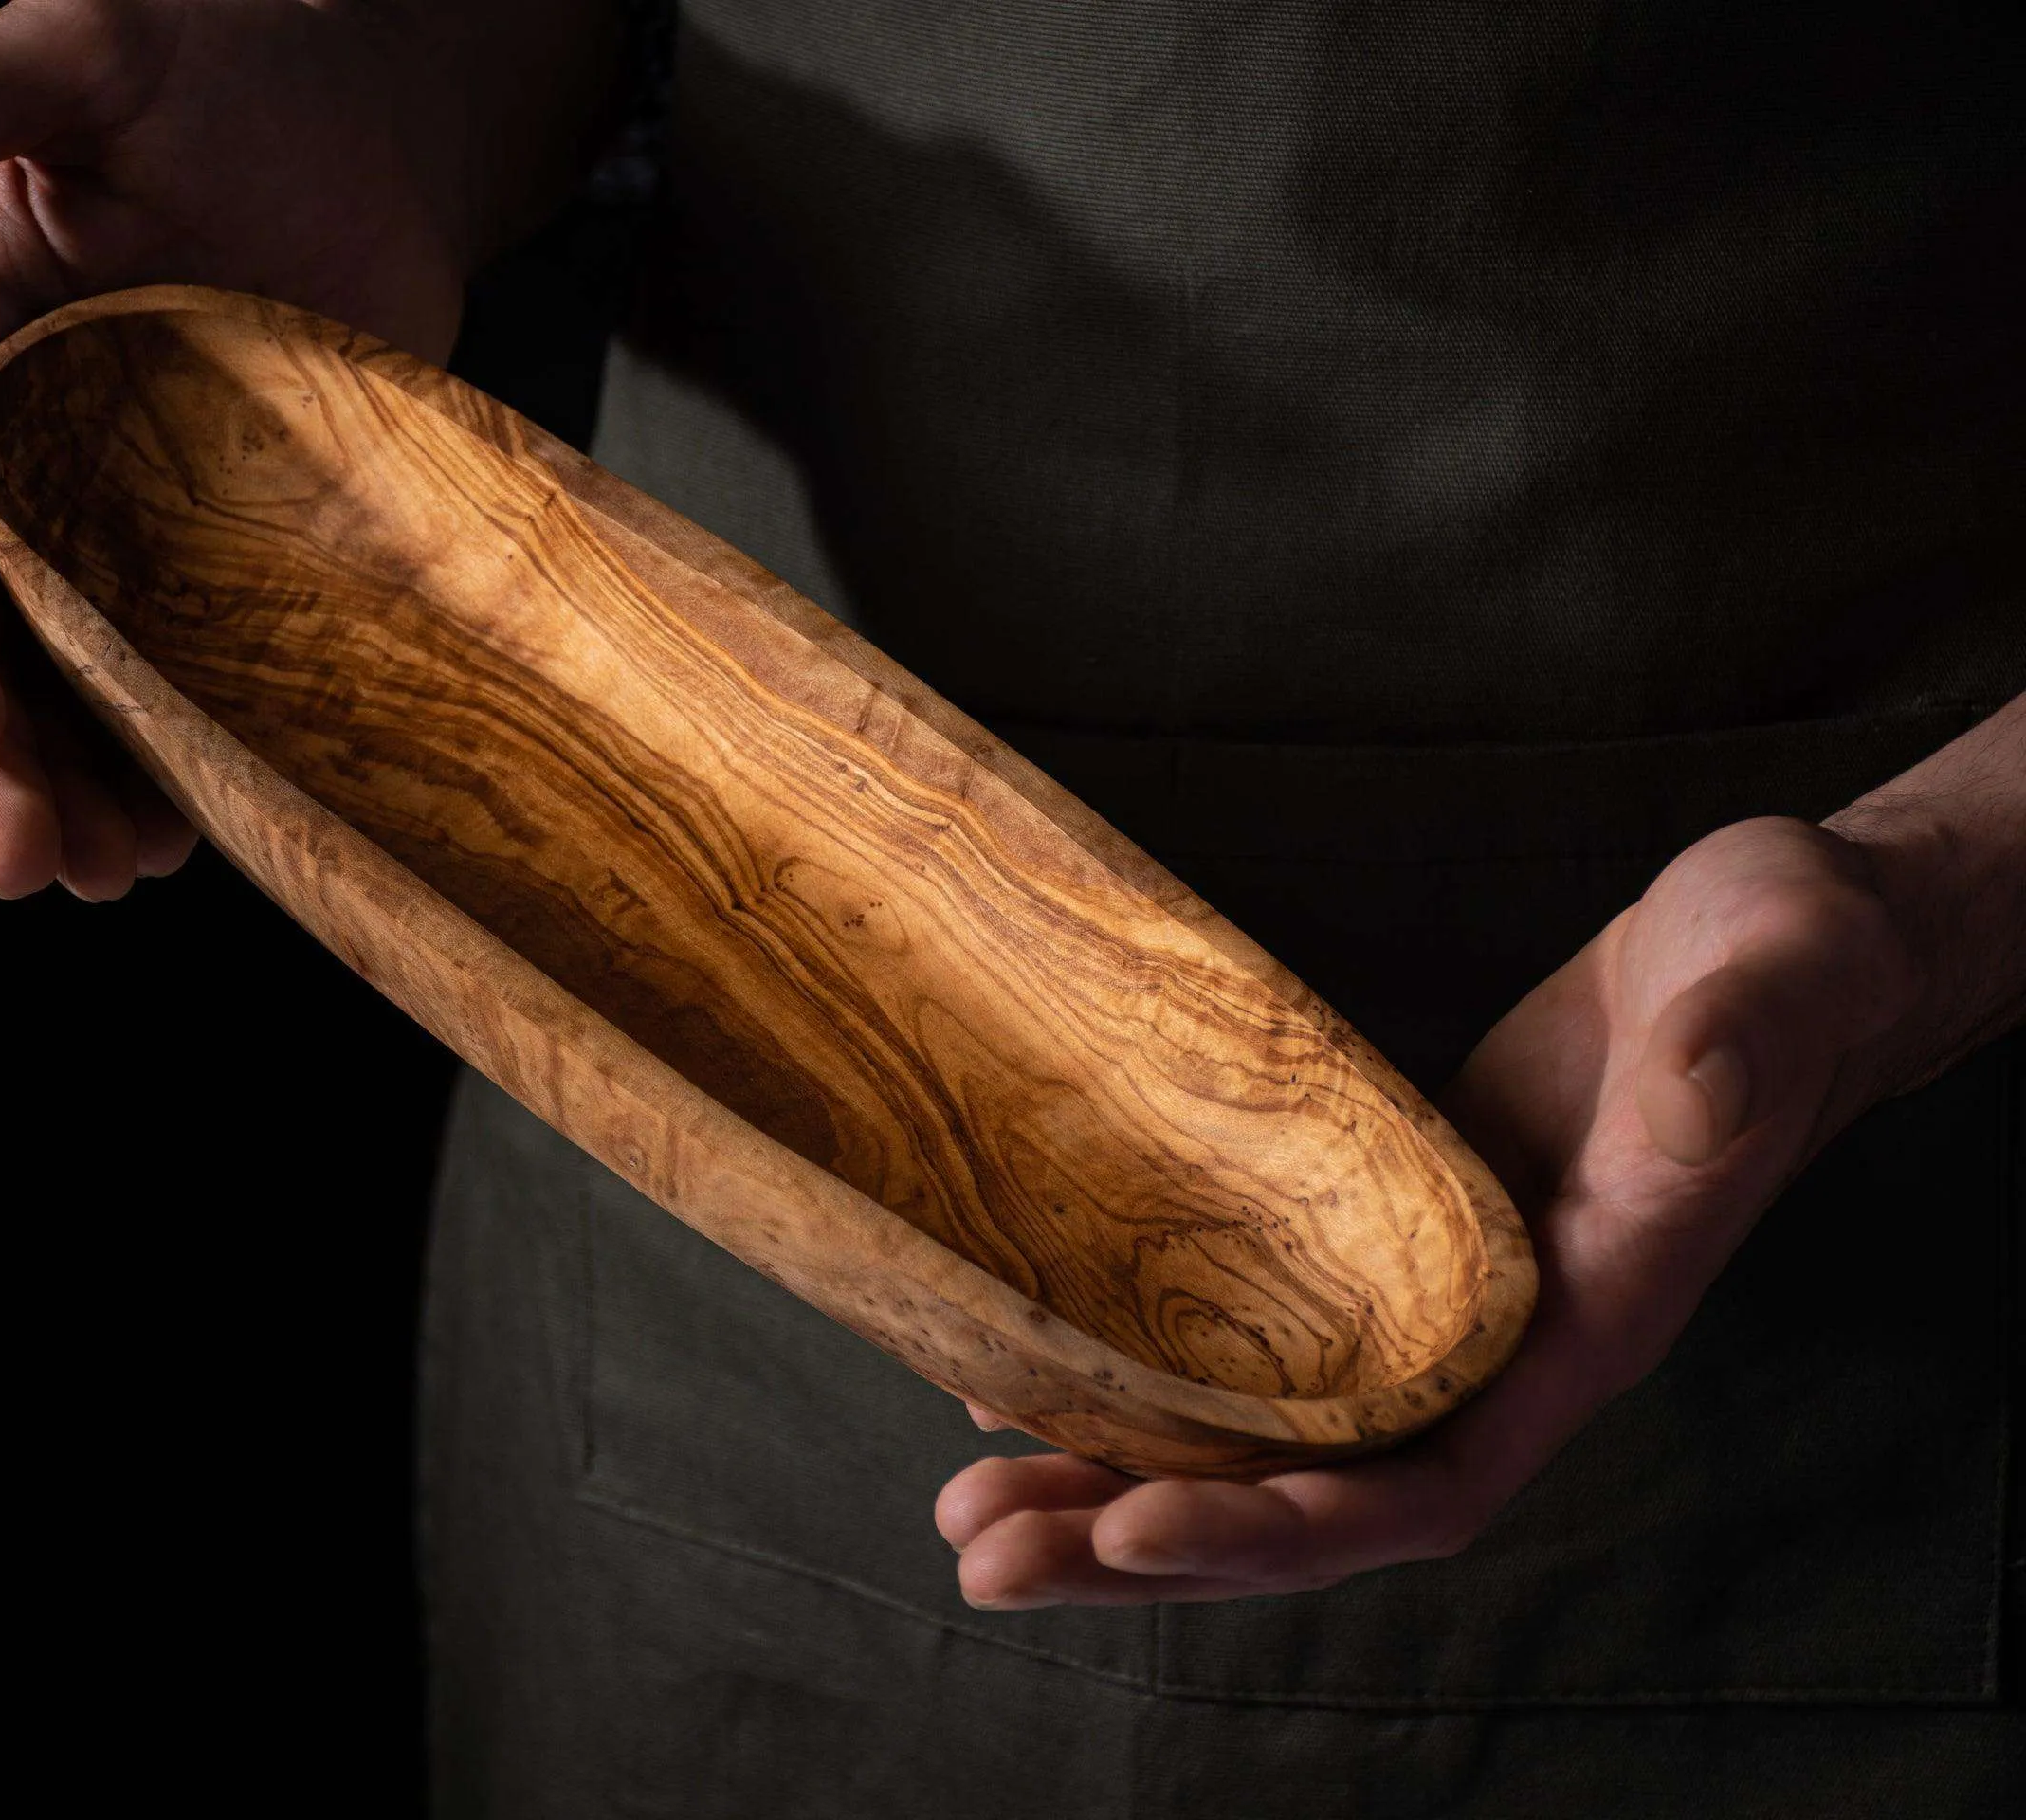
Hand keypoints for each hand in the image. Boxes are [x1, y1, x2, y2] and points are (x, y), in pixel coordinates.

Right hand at [0, 0, 598, 898]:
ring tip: (108, 878)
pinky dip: (165, 758)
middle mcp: (19, 463)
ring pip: (60, 687)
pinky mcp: (219, 546)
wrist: (368, 118)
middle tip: (26, 868)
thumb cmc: (208, 65)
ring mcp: (120, 518)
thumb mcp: (61, 58)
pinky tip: (182, 833)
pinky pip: (170, 674)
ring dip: (69, 792)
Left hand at [935, 814, 1928, 1607]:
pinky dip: (1144, 1377)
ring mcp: (1428, 1311)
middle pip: (1306, 1506)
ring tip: (971, 1505)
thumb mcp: (1775, 985)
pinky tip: (1028, 1372)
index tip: (1132, 1529)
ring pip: (1262, 1442)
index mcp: (1582, 1334)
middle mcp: (1494, 1357)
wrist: (1763, 957)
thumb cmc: (1787, 971)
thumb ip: (1734, 1056)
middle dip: (1141, 1543)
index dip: (1278, 1528)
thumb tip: (1694, 1087)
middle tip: (981, 1556)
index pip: (1421, 1492)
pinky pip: (1255, 1349)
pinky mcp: (1380, 1245)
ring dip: (1116, 1481)